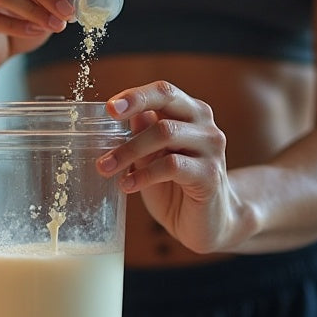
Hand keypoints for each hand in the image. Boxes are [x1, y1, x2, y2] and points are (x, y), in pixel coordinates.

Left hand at [96, 81, 252, 253]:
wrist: (207, 224)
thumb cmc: (175, 189)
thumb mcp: (151, 159)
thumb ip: (142, 136)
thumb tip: (121, 114)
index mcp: (190, 114)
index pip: (163, 92)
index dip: (135, 95)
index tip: (109, 107)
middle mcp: (205, 125)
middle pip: (168, 100)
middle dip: (133, 107)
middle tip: (105, 122)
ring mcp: (211, 148)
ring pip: (165, 132)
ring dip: (129, 150)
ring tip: (106, 168)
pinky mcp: (211, 174)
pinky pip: (173, 165)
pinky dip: (145, 174)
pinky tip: (128, 185)